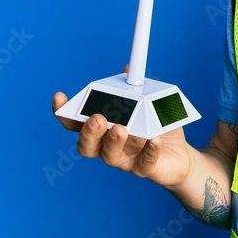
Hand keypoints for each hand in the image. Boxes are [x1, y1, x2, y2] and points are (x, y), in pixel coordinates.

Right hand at [52, 91, 193, 188]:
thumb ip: (137, 89)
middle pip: (87, 145)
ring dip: (113, 141)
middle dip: (89, 131)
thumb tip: (128, 68)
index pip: (77, 123)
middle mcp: (109, 146)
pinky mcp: (145, 168)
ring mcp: (125, 160)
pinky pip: (144, 163)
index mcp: (104, 129)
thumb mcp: (148, 105)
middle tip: (97, 118)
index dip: (65, 113)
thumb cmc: (155, 129)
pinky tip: (154, 140)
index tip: (59, 98)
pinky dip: (149, 151)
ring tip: (121, 128)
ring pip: (110, 156)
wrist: (177, 156)